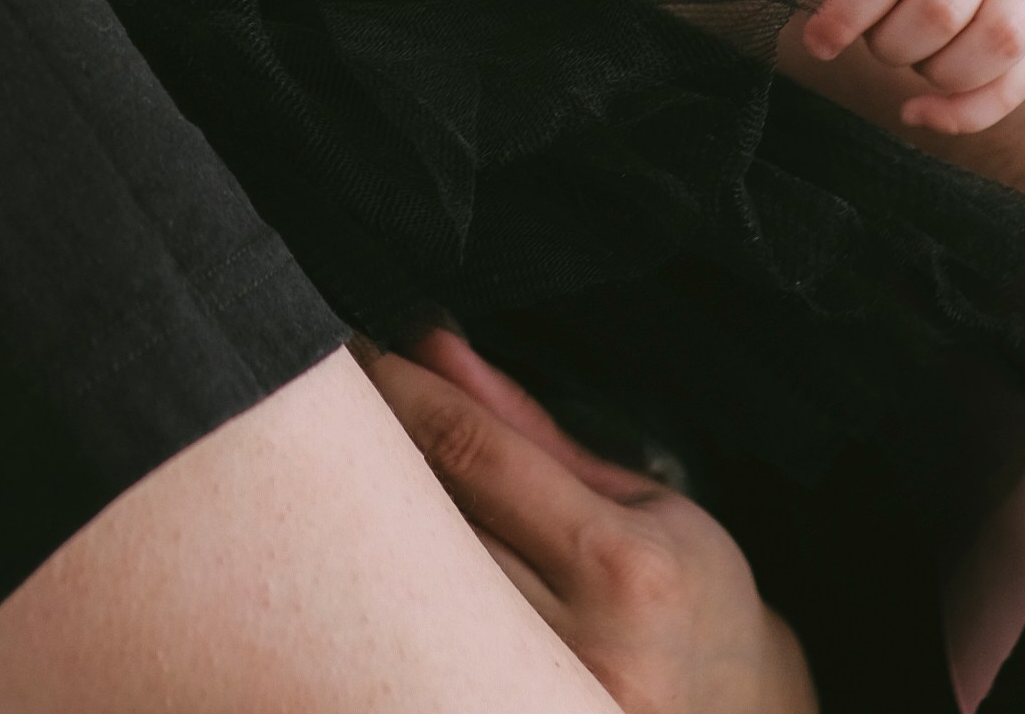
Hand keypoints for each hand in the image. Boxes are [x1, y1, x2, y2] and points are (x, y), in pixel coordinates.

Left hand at [366, 330, 816, 713]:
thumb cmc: (690, 595)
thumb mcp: (636, 498)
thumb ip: (530, 432)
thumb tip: (435, 345)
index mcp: (624, 567)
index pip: (478, 456)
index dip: (406, 393)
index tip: (361, 351)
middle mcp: (583, 646)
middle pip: (432, 525)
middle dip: (376, 457)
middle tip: (335, 408)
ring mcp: (542, 701)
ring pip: (419, 592)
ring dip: (380, 528)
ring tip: (355, 484)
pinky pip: (430, 647)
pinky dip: (405, 597)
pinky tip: (392, 567)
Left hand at [734, 0, 1024, 134]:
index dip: (847, 12)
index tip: (815, 41)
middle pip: (940, 10)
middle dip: (890, 43)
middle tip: (868, 40)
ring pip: (995, 43)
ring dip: (934, 72)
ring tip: (902, 57)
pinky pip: (1017, 83)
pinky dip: (967, 112)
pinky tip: (917, 113)